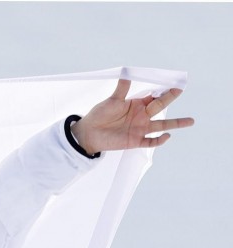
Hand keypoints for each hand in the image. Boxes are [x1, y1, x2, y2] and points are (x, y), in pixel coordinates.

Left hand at [72, 79, 193, 154]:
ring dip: (176, 124)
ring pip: (161, 126)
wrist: (89, 133)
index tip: (176, 82)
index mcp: (138, 104)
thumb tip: (126, 72)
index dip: (165, 90)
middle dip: (170, 98)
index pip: (155, 96)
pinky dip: (159, 140)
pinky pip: (150, 142)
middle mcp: (142, 116)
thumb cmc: (100, 115)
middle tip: (180, 90)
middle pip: (160, 106)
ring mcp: (140, 129)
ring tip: (190, 121)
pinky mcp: (135, 141)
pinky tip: (167, 136)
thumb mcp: (111, 100)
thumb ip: (121, 89)